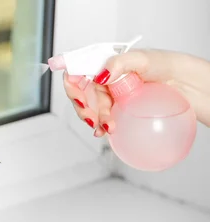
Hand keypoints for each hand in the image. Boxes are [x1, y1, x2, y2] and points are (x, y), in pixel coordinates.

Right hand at [63, 49, 209, 136]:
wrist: (183, 83)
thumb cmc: (164, 64)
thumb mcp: (142, 59)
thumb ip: (118, 64)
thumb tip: (101, 77)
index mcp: (102, 63)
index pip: (76, 69)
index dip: (69, 80)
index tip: (73, 90)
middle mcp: (101, 79)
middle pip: (79, 94)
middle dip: (82, 107)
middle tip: (91, 117)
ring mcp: (107, 95)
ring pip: (88, 109)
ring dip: (93, 119)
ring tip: (106, 127)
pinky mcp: (115, 109)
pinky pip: (100, 118)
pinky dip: (100, 126)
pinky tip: (104, 131)